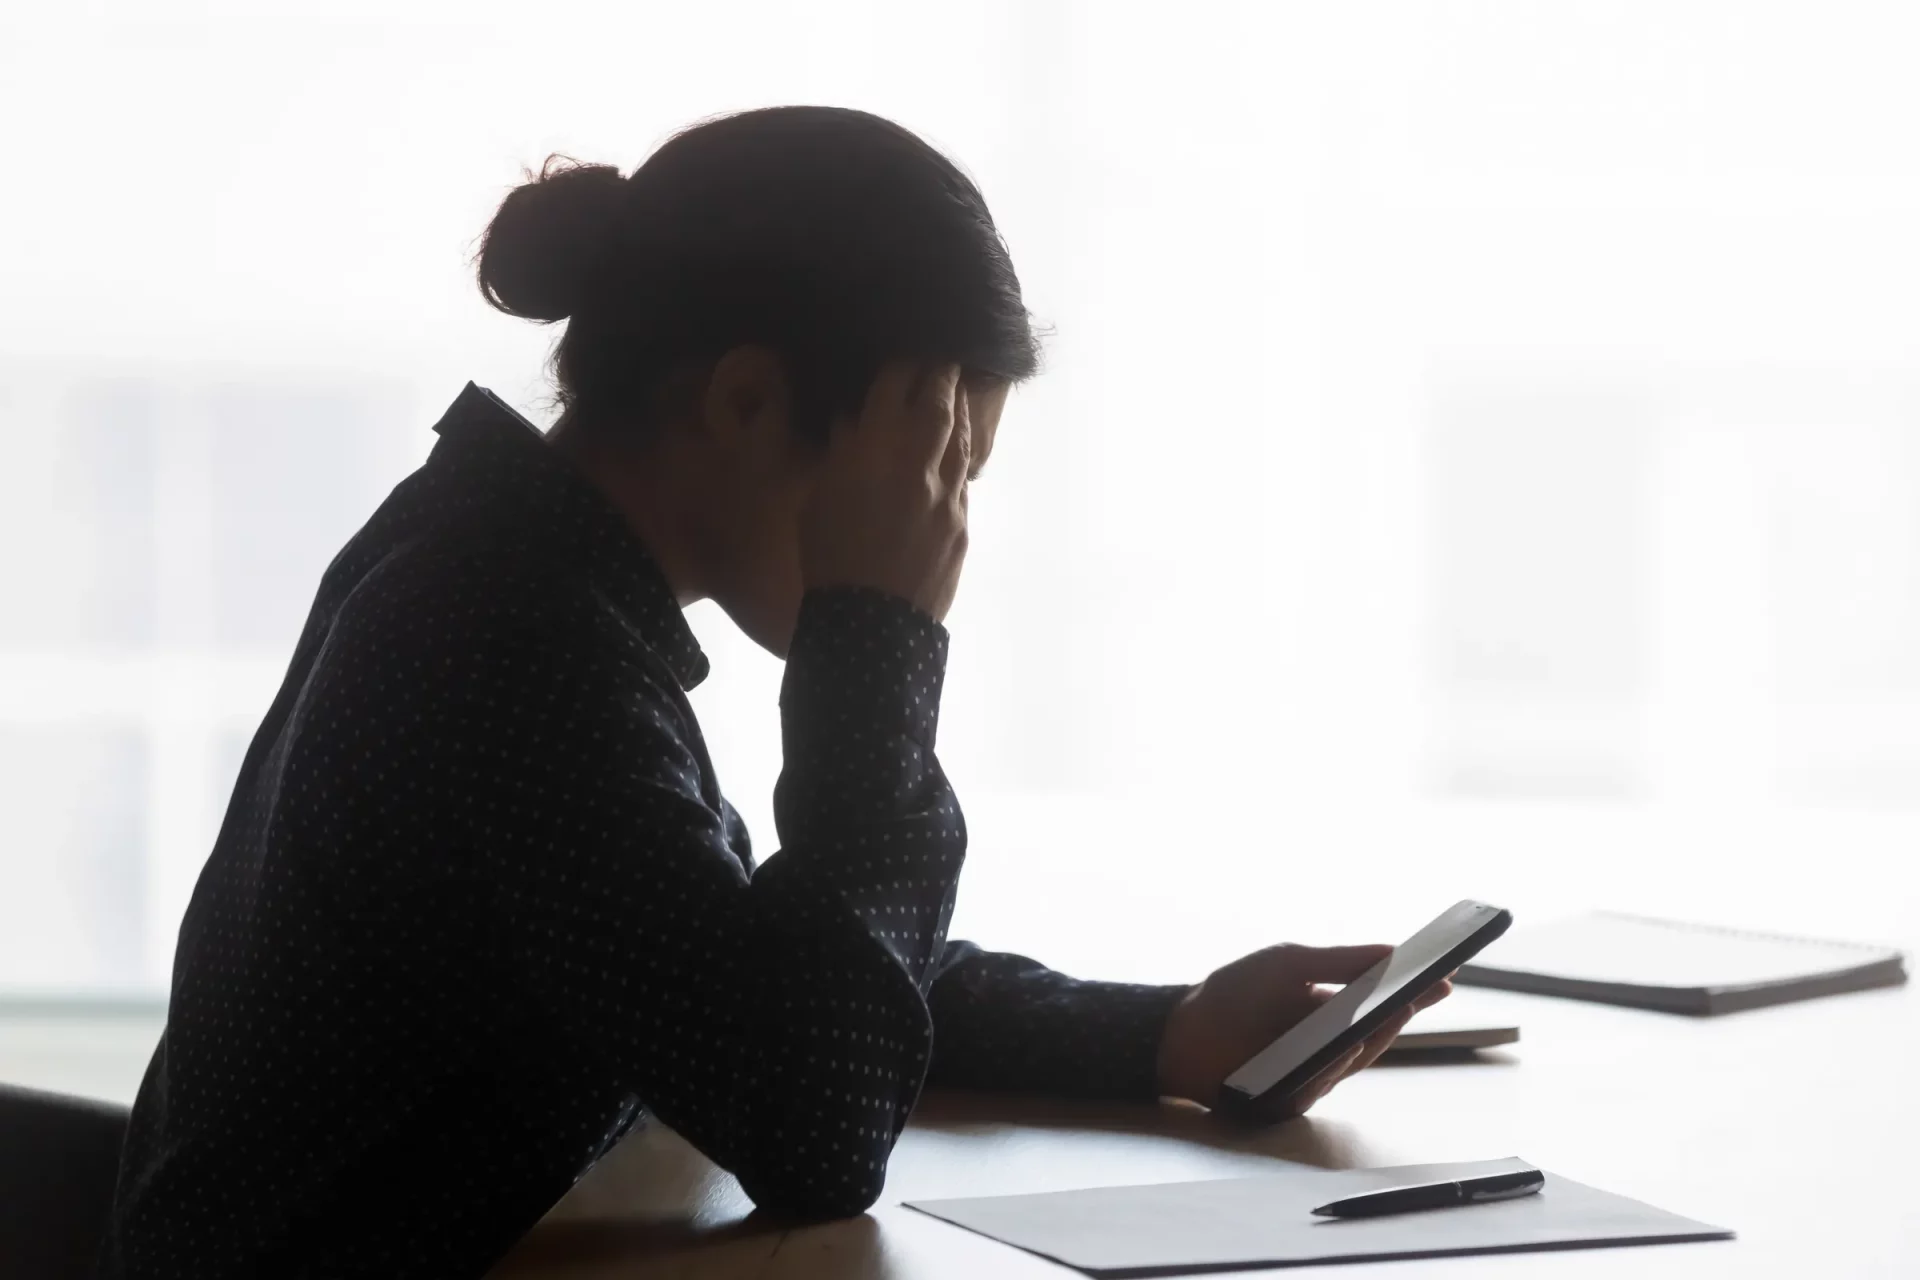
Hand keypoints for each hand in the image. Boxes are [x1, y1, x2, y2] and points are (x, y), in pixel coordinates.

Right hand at [799, 361, 971, 620]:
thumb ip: (842, 455)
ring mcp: (949, 496)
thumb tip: (853, 423)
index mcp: (876, 453)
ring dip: (959, 411)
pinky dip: (960, 457)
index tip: (905, 350)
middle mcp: (920, 465)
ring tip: (956, 392)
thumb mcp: (819, 499)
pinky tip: (955, 452)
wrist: (870, 627)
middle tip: (944, 356)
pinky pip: (965, 479)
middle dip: (942, 375)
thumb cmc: (828, 560)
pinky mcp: (963, 525)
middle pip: (940, 404)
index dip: (902, 363)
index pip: (896, 387)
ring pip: (961, 439)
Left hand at [1156, 944, 1453, 1117]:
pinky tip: (1341, 1046)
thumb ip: (1339, 960)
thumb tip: (1392, 951)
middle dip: (1403, 1012)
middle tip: (1424, 991)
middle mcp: (1330, 1041)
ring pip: (1357, 1058)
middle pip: (1378, 1031)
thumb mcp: (1287, 964)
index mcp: (1331, 1006)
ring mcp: (1316, 1071)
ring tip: (1395, 1008)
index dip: (1414, 991)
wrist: (1181, 1035)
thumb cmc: (1234, 994)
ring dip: (1375, 1036)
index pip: (1381, 1000)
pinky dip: (1333, 1064)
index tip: (1444, 975)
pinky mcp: (1296, 1098)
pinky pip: (1323, 1081)